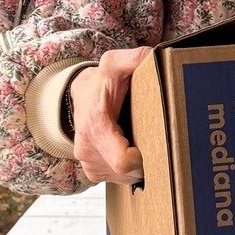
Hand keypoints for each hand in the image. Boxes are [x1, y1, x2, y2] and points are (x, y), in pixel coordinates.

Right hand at [70, 46, 151, 184]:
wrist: (80, 96)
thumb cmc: (100, 82)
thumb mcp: (114, 64)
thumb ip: (133, 58)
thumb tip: (154, 55)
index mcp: (95, 127)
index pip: (123, 162)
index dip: (142, 159)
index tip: (151, 145)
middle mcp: (87, 149)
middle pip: (128, 172)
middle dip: (145, 161)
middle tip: (154, 142)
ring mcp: (88, 163)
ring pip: (124, 178)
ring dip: (137, 165)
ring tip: (140, 142)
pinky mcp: (92, 172)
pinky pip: (117, 179)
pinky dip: (128, 169)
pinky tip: (130, 149)